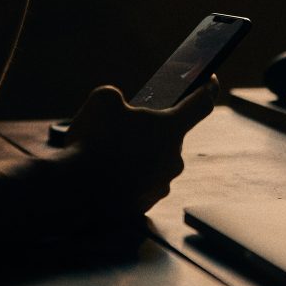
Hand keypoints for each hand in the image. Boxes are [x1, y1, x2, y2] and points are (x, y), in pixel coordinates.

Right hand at [65, 78, 217, 216]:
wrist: (74, 193)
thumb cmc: (94, 142)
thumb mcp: (103, 100)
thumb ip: (119, 98)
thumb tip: (119, 108)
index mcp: (171, 130)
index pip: (202, 104)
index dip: (208, 89)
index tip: (211, 81)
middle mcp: (174, 159)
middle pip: (170, 136)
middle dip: (151, 128)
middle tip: (126, 125)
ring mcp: (162, 185)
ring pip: (154, 161)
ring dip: (138, 154)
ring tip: (108, 152)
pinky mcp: (145, 204)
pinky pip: (141, 182)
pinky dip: (128, 176)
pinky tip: (105, 173)